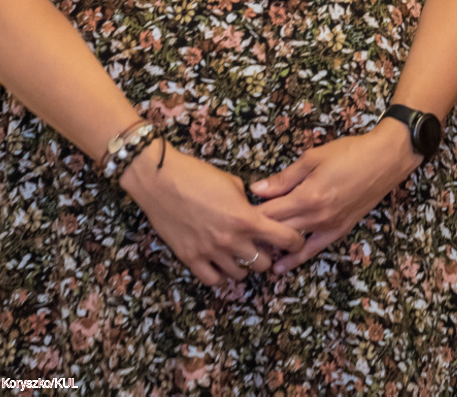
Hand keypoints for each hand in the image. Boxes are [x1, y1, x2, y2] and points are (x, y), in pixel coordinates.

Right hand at [119, 143, 307, 286]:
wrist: (161, 181)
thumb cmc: (199, 176)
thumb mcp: (234, 184)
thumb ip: (249, 204)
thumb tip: (257, 214)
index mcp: (247, 218)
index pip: (285, 239)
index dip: (295, 241)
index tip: (295, 241)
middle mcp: (232, 240)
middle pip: (264, 263)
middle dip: (267, 254)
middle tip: (262, 246)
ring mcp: (210, 252)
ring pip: (240, 274)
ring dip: (244, 265)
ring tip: (239, 254)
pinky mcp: (189, 258)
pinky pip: (212, 280)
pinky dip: (220, 275)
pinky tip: (220, 264)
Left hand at [249, 124, 422, 274]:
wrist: (386, 158)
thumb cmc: (351, 152)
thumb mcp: (313, 158)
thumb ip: (284, 178)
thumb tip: (256, 190)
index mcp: (307, 196)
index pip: (267, 213)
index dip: (249, 214)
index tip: (235, 212)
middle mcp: (316, 216)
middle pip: (276, 230)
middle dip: (256, 231)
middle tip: (238, 231)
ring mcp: (328, 226)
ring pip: (291, 242)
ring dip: (272, 245)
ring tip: (251, 249)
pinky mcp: (340, 229)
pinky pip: (314, 249)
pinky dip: (296, 259)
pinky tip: (281, 267)